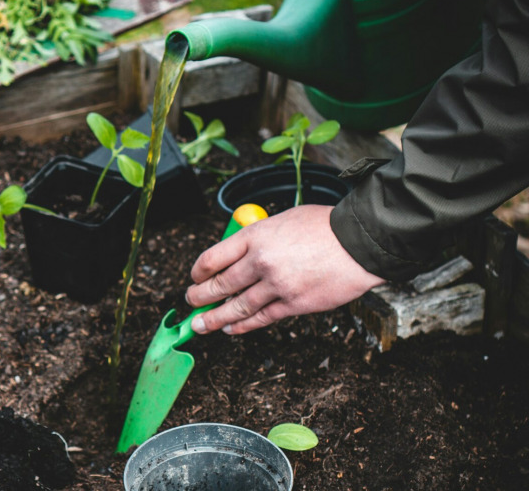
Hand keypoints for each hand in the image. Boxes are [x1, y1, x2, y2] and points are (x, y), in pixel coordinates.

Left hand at [185, 204, 385, 334]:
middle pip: (219, 285)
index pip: (213, 257)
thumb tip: (239, 254)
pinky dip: (242, 326)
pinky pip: (260, 319)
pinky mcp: (293, 304)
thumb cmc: (324, 227)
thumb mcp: (282, 220)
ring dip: (214, 318)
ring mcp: (276, 285)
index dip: (198, 271)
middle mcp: (261, 261)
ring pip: (236, 307)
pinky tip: (230, 328)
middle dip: (199, 297)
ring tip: (200, 325)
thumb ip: (259, 237)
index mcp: (255, 236)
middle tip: (190, 302)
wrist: (360, 242)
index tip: (194, 277)